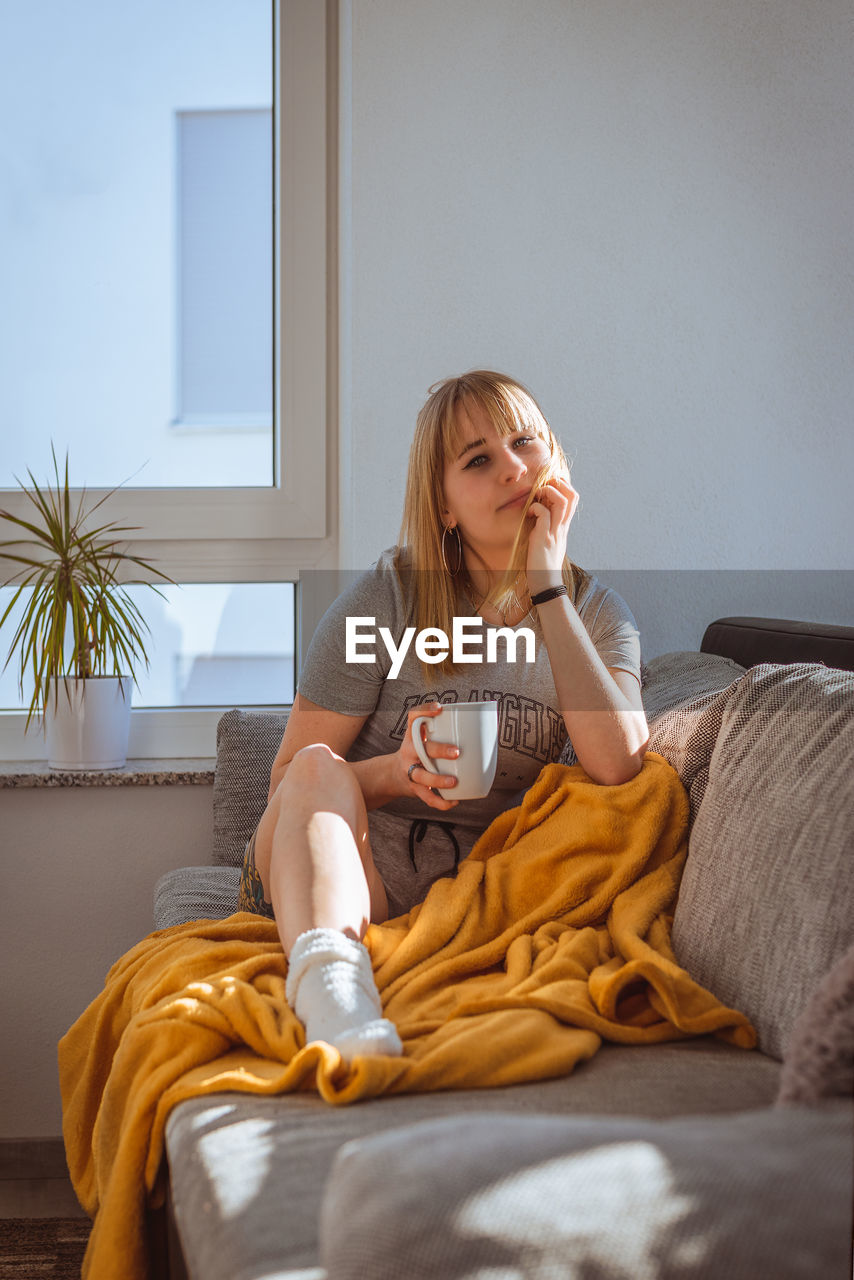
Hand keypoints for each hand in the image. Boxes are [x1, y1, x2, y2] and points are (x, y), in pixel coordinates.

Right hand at [398, 703, 459, 810]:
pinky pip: (427, 797)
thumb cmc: (419, 753)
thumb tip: (484, 730)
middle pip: (421, 749)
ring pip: (421, 776)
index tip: (439, 708)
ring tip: (453, 781)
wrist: (393, 775)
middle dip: (439, 750)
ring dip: (437, 779)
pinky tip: (454, 801)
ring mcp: (410, 770)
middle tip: (457, 752)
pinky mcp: (414, 788)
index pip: (414, 717)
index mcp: (413, 736)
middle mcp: (409, 751)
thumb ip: (444, 733)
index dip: (424, 710)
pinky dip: (440, 802)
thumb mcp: (423, 739)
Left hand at [525, 475, 578, 595]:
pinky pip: (544, 515)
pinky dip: (536, 508)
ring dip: (548, 492)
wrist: (545, 584)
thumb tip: (539, 513)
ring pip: (561, 502)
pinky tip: (529, 513)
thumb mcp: (550, 541)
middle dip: (559, 484)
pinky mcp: (544, 538)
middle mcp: (562, 527)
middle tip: (544, 486)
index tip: (548, 486)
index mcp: (564, 527)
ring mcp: (554, 532)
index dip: (563, 486)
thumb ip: (548, 527)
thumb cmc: (544, 564)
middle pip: (572, 496)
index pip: (573, 498)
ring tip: (537, 496)